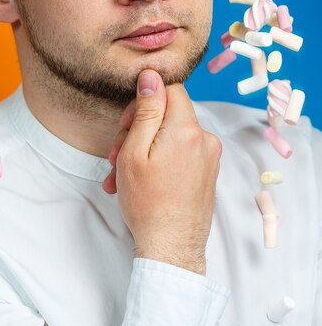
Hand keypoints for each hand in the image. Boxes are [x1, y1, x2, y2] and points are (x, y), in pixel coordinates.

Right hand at [102, 69, 221, 272]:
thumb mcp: (135, 151)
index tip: (127, 121)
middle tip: (116, 154)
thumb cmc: (148, 203)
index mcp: (187, 130)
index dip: (145, 100)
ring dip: (143, 150)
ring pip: (170, 137)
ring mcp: (209, 158)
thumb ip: (146, 110)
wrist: (172, 249)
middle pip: (168, 115)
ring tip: (120, 175)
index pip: (171, 90)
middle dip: (138, 130)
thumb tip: (151, 77)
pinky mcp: (207, 172)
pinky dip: (158, 162)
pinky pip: (180, 154)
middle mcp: (205, 140)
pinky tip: (139, 181)